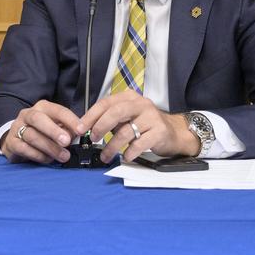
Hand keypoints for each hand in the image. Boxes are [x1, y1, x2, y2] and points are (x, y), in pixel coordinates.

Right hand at [1, 100, 84, 164]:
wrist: (16, 140)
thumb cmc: (40, 132)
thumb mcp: (55, 127)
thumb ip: (66, 130)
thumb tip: (78, 135)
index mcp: (42, 108)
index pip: (57, 110)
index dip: (70, 120)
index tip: (81, 130)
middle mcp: (28, 115)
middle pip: (38, 119)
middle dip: (54, 131)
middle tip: (67, 141)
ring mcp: (17, 128)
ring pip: (32, 135)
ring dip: (49, 147)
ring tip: (63, 156)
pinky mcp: (11, 142)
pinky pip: (24, 148)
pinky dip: (38, 155)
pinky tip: (47, 159)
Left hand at [81, 91, 199, 163]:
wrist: (174, 132)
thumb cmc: (146, 125)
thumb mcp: (128, 117)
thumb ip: (111, 119)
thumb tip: (87, 128)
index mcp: (129, 97)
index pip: (106, 103)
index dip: (91, 116)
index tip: (81, 128)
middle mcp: (140, 104)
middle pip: (115, 112)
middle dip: (100, 127)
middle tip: (93, 139)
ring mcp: (151, 117)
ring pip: (126, 131)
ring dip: (112, 146)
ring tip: (105, 156)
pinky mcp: (159, 131)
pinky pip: (140, 144)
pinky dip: (130, 152)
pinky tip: (125, 157)